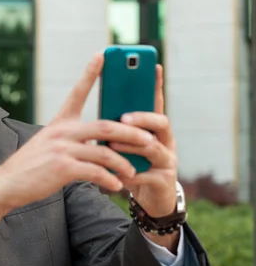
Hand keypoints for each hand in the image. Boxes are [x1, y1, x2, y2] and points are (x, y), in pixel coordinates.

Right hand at [0, 53, 154, 210]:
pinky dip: (110, 179)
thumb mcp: (48, 145)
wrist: (7, 185)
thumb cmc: (31, 166)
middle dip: (132, 133)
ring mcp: (62, 149)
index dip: (90, 73)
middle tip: (149, 139)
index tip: (102, 55)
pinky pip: (95, 172)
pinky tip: (116, 186)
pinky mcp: (62, 168)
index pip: (77, 92)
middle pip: (106, 126)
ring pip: (104, 150)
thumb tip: (100, 143)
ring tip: (133, 171)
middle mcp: (61, 131)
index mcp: (59, 123)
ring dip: (123, 163)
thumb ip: (72, 140)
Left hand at [108, 65, 177, 217]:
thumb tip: (97, 112)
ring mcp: (168, 160)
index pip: (156, 102)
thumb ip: (117, 128)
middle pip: (161, 122)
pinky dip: (130, 174)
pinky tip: (116, 174)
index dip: (156, 85)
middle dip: (142, 118)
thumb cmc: (133, 164)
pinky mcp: (164, 181)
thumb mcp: (125, 143)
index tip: (155, 66)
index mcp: (154, 128)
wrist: (149, 199)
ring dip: (130, 146)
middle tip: (122, 117)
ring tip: (111, 145)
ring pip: (153, 148)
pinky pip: (147, 175)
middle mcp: (165, 141)